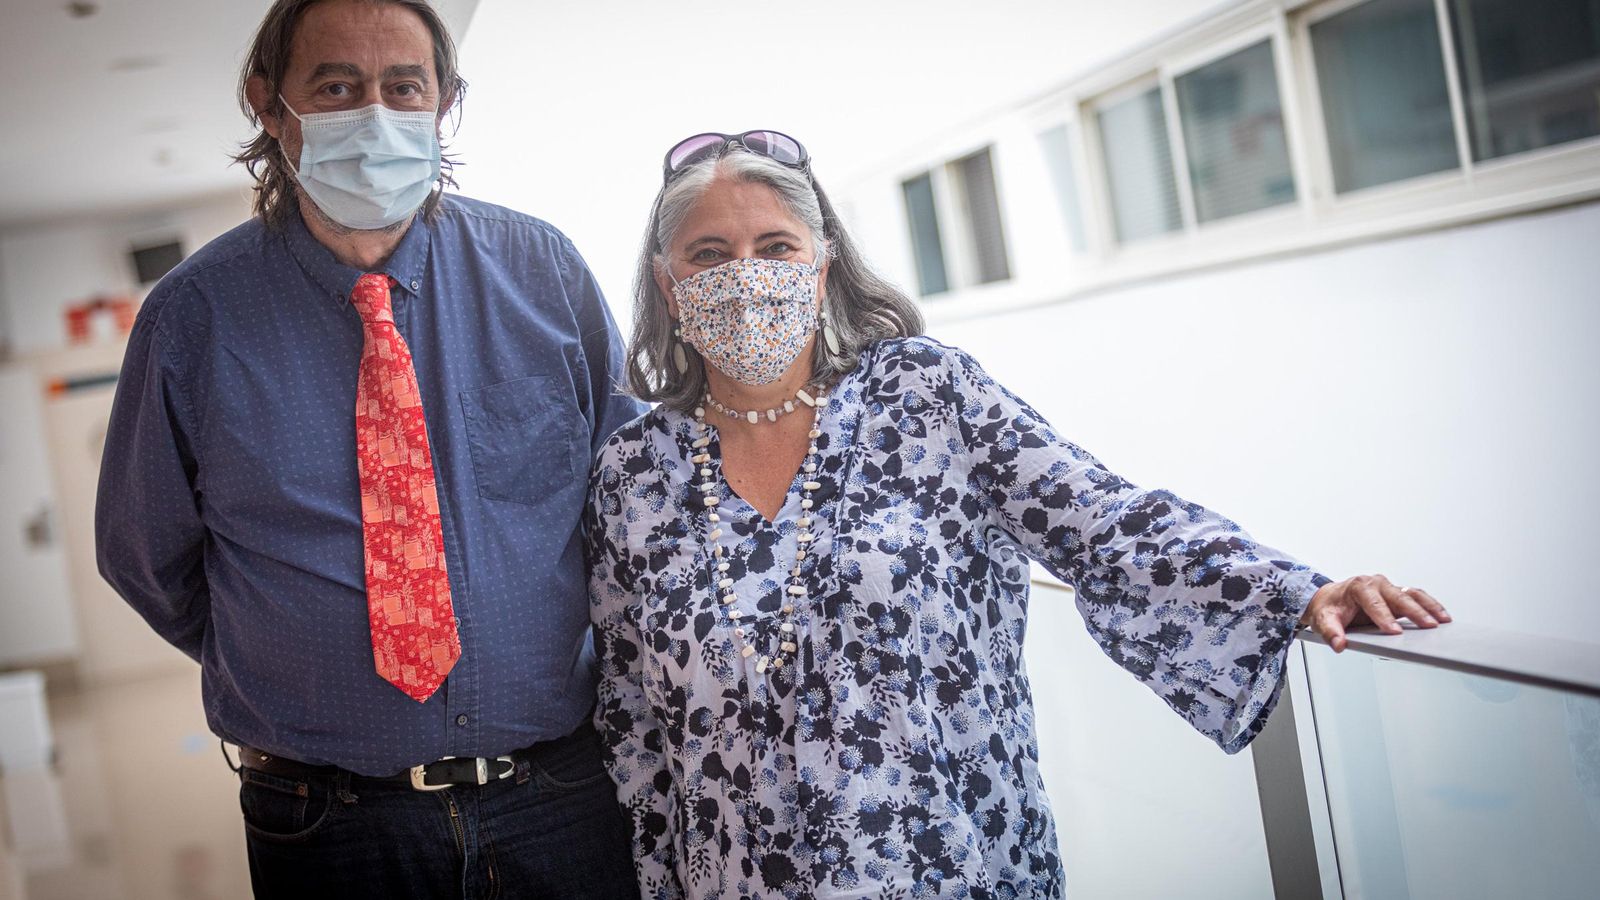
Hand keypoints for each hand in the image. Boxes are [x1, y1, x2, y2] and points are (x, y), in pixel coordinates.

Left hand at [1299, 575, 1449, 651]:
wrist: (1330, 598)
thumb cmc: (1329, 607)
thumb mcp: (1323, 620)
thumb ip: (1331, 633)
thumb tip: (1338, 644)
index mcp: (1358, 586)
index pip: (1374, 603)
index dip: (1384, 618)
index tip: (1395, 632)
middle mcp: (1376, 583)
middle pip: (1398, 597)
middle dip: (1414, 612)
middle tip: (1428, 626)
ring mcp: (1388, 587)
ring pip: (1412, 594)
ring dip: (1429, 607)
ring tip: (1443, 620)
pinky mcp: (1397, 594)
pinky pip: (1416, 597)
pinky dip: (1430, 606)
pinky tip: (1442, 616)